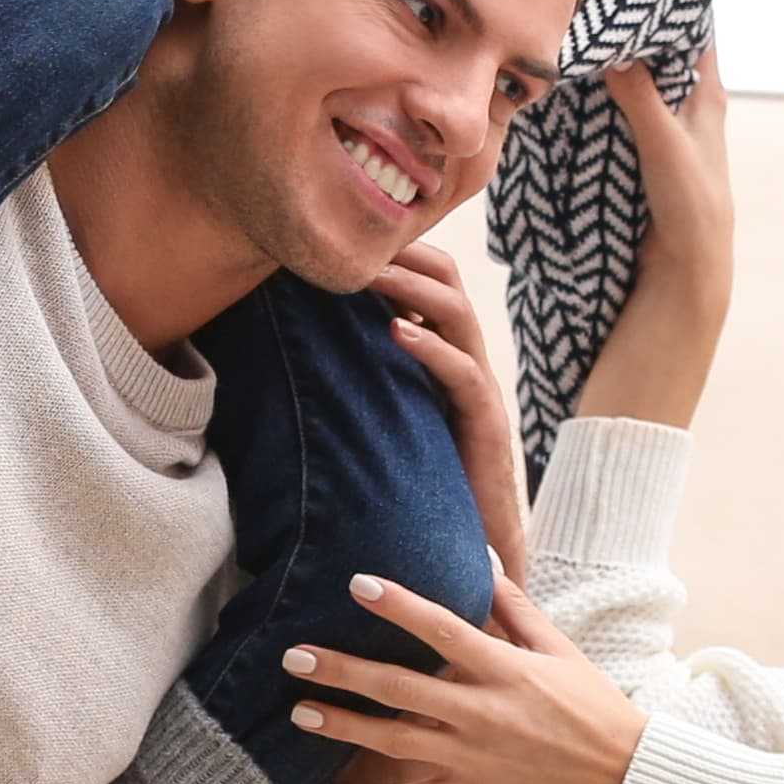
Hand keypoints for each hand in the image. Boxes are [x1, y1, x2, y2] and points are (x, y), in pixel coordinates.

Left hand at [285, 577, 649, 783]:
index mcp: (504, 670)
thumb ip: (514, 607)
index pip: (443, 631)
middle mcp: (482, 713)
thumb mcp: (558, 649)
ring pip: (396, 743)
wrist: (623, 777)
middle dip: (344, 671)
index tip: (357, 585)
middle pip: (399, 688)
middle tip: (294, 656)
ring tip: (299, 714)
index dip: (399, 606)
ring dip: (345, 728)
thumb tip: (483, 558)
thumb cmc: (593, 705)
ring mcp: (474, 757)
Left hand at [365, 237, 527, 587]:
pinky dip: (431, 348)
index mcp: (443, 355)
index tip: (342, 234)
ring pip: (458, 315)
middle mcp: (466, 362)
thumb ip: (359, 384)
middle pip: (448, 281)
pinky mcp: (487, 425)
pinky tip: (395, 334)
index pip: (430, 280)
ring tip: (369, 273)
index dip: (395, 251)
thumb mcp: (384, 421)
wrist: (476, 549)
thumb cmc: (424, 486)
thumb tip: (295, 356)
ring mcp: (480, 391)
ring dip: (412, 288)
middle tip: (354, 237)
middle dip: (406, 252)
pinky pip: (465, 374)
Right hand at [570, 54, 735, 426]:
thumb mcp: (668, 149)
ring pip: (635, 89)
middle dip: (635, 29)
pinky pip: (615, 121)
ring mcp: (658, 142)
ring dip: (613, 66)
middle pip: (661, 60)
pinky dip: (599, 103)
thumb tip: (617, 50)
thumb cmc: (691, 217)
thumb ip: (642, 99)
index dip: (675, 5)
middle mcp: (686, 117)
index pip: (695, 39)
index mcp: (707, 105)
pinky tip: (571, 93)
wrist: (682, 286)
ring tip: (577, 32)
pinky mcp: (636, 167)